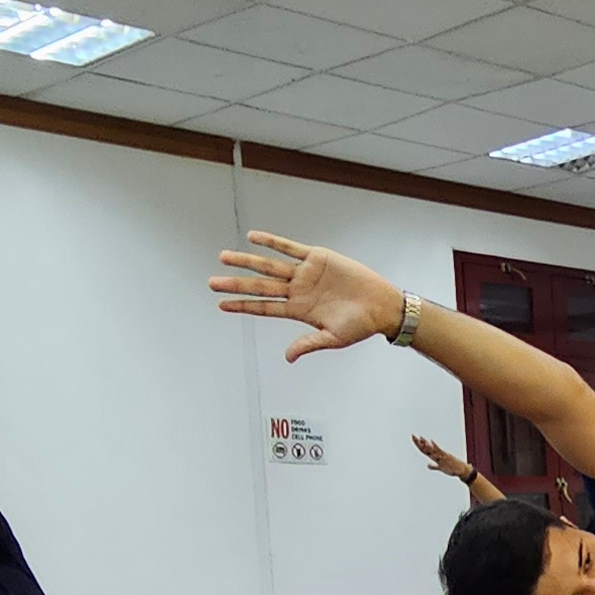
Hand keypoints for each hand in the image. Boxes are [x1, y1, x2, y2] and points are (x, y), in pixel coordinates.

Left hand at [209, 232, 403, 360]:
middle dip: (236, 284)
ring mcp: (306, 273)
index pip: (264, 308)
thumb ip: (309, 344)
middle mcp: (298, 290)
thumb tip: (288, 357)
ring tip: (224, 257)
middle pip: (260, 286)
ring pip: (270, 266)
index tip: (221, 304)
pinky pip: (291, 248)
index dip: (242, 306)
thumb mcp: (333, 339)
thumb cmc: (360, 325)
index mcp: (299, 311)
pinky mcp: (318, 257)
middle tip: (212, 282)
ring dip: (247, 261)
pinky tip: (254, 237)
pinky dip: (273, 242)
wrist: (382, 305)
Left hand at [411, 434, 478, 482]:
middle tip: (412, 436)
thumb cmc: (452, 469)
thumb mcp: (440, 468)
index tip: (414, 439)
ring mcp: (441, 455)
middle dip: (419, 442)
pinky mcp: (446, 457)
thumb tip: (427, 465)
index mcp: (436, 456)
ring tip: (419, 438)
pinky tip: (430, 442)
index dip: (419, 445)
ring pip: (431, 449)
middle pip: (426, 448)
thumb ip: (434, 466)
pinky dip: (435, 447)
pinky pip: (439, 451)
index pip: (425, 449)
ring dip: (425, 444)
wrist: (462, 470)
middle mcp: (438, 454)